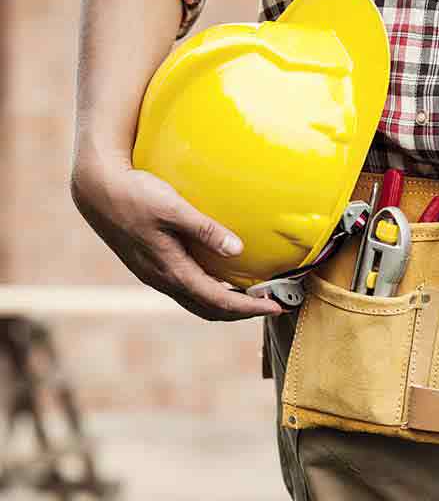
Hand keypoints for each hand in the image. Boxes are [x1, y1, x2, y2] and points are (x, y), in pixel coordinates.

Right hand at [71, 161, 283, 320]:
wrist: (97, 191)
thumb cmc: (135, 195)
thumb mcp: (173, 208)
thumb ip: (206, 230)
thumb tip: (238, 250)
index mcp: (171, 270)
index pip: (219, 301)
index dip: (249, 308)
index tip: (276, 305)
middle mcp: (163, 279)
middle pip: (209, 310)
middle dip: (241, 312)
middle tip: (269, 303)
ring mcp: (156, 274)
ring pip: (196, 302)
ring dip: (225, 303)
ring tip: (250, 295)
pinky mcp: (152, 265)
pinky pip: (186, 289)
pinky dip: (209, 291)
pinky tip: (220, 277)